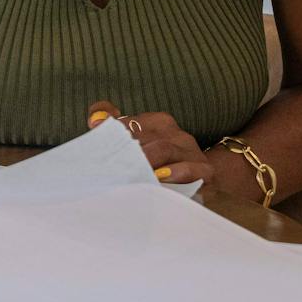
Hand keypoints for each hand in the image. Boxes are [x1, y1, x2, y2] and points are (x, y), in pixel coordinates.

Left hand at [85, 101, 214, 185]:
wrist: (205, 180)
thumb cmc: (162, 165)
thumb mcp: (139, 146)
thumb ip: (113, 128)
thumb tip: (95, 121)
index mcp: (157, 122)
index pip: (127, 123)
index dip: (111, 134)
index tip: (97, 145)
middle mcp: (174, 132)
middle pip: (143, 136)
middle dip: (125, 152)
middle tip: (109, 167)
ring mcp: (191, 150)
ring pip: (163, 148)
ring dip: (145, 161)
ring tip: (130, 173)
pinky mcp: (206, 171)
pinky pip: (191, 169)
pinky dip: (175, 173)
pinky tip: (161, 178)